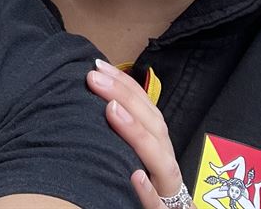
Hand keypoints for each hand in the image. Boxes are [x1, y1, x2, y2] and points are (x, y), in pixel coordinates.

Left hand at [87, 59, 183, 205]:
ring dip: (136, 133)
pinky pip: (157, 204)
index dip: (124, 84)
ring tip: (112, 110)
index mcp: (158, 142)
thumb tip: (95, 90)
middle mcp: (165, 160)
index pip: (146, 107)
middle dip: (125, 98)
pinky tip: (134, 177)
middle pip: (153, 126)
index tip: (98, 66)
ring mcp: (166, 187)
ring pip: (160, 160)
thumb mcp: (139, 149)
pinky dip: (147, 191)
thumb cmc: (148, 179)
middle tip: (94, 78)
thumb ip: (124, 124)